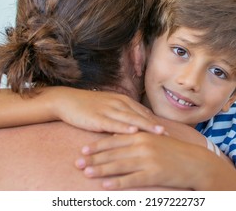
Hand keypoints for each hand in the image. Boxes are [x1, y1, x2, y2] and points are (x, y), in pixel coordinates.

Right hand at [50, 88, 164, 134]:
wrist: (67, 101)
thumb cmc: (88, 105)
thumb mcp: (109, 106)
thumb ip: (123, 114)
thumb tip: (137, 124)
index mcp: (122, 100)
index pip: (142, 112)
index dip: (155, 121)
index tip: (168, 130)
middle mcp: (118, 103)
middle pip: (140, 115)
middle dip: (155, 125)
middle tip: (169, 134)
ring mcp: (108, 110)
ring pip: (130, 119)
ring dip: (145, 126)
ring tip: (158, 133)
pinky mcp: (97, 118)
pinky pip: (113, 123)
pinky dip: (124, 127)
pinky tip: (133, 132)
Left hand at [75, 132, 208, 189]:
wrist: (195, 162)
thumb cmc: (173, 150)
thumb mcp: (154, 138)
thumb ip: (135, 137)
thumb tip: (115, 136)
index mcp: (141, 135)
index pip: (114, 140)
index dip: (97, 146)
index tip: (83, 150)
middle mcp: (142, 145)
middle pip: (112, 153)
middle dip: (94, 159)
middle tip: (77, 163)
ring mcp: (147, 160)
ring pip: (118, 165)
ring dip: (100, 170)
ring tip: (86, 173)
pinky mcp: (153, 174)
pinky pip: (131, 179)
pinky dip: (116, 183)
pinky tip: (105, 185)